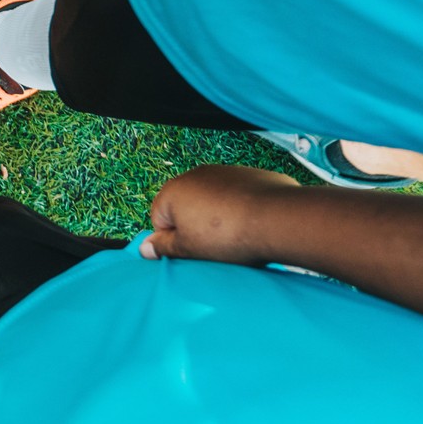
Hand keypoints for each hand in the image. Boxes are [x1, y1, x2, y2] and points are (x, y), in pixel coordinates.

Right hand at [140, 164, 299, 263]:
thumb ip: (163, 247)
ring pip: (211, 200)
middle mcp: (194, 175)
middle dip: (195, 226)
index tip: (191, 251)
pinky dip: (239, 207)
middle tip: (213, 247)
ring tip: (235, 237)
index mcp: (173, 191)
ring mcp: (223, 171)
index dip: (173, 239)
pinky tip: (252, 224)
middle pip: (185, 207)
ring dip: (217, 217)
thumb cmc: (229, 235)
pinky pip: (235, 194)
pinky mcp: (248, 174)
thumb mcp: (189, 249)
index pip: (158, 219)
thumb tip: (144, 249)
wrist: (278, 218)